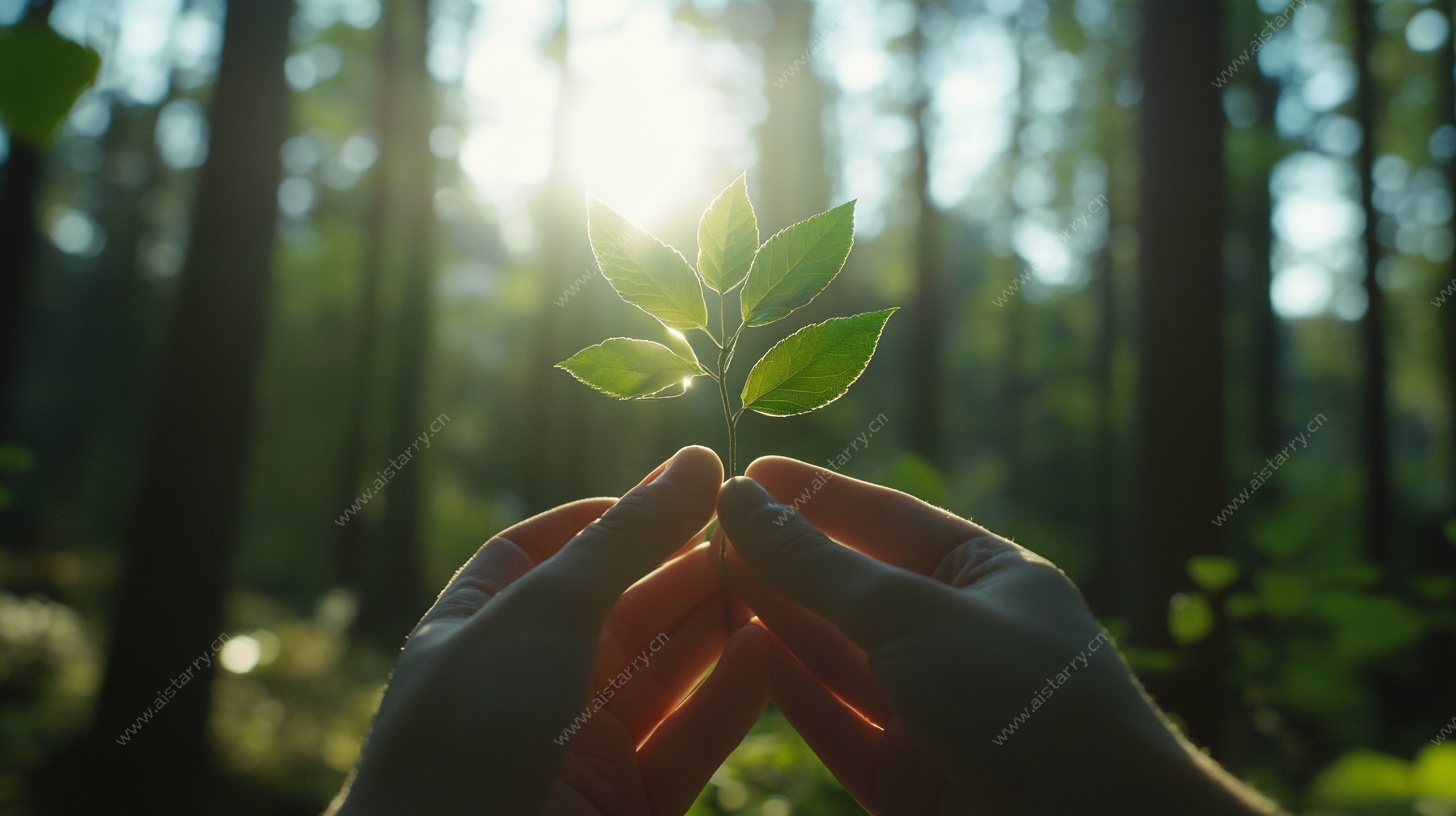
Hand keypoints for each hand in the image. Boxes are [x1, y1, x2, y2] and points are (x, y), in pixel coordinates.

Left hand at [332, 446, 770, 815]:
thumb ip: (627, 538)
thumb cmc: (471, 733)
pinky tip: (766, 651)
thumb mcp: (544, 610)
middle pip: (619, 608)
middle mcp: (525, 684)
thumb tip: (695, 460)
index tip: (681, 491)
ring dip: (716, 625)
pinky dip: (728, 699)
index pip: (544, 551)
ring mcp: (576, 747)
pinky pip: (687, 740)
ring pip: (662, 673)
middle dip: (682, 567)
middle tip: (753, 528)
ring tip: (774, 575)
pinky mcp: (625, 803)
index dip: (610, 518)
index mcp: (475, 629)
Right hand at [718, 457, 1279, 815]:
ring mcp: (937, 713)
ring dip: (777, 623)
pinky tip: (743, 656)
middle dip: (786, 562)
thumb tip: (742, 500)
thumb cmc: (1026, 705)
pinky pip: (839, 725)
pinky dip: (791, 693)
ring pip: (840, 659)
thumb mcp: (916, 616)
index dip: (818, 496)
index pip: (889, 522)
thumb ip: (821, 567)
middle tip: (706, 531)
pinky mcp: (911, 781)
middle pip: (856, 591)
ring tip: (707, 583)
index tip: (750, 474)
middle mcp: (963, 641)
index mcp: (991, 580)